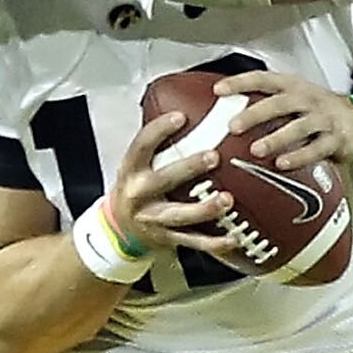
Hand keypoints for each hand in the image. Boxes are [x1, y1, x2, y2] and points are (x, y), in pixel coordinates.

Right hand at [106, 109, 239, 259]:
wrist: (119, 230)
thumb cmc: (137, 190)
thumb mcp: (137, 165)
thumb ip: (159, 144)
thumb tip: (190, 109)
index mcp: (132, 170)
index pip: (142, 145)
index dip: (159, 130)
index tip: (180, 117)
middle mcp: (140, 194)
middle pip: (163, 180)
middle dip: (188, 168)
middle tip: (213, 156)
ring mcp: (154, 219)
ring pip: (180, 215)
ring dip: (204, 208)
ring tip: (226, 200)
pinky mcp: (168, 239)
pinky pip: (194, 242)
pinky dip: (214, 243)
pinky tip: (233, 238)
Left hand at [218, 70, 352, 170]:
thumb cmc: (319, 111)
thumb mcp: (296, 98)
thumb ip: (268, 103)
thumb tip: (227, 113)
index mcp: (293, 87)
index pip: (263, 79)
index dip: (240, 83)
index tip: (219, 91)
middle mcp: (307, 99)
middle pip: (279, 103)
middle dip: (255, 114)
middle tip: (234, 126)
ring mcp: (322, 119)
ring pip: (298, 127)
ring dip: (276, 138)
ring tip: (257, 150)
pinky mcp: (335, 140)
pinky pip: (316, 149)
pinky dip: (298, 157)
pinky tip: (283, 164)